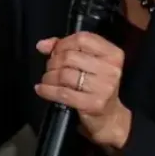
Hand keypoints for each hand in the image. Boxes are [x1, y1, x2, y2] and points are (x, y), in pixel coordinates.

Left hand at [34, 32, 131, 149]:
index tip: (55, 51)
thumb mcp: (88, 63)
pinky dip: (48, 90)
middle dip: (54, 62)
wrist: (109, 116)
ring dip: (49, 76)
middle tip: (50, 68)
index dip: (63, 43)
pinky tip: (42, 89)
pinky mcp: (94, 103)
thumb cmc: (96, 85)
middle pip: (70, 57)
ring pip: (64, 74)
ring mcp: (104, 87)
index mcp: (113, 54)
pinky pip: (63, 92)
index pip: (82, 39)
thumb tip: (42, 45)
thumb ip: (65, 48)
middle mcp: (111, 69)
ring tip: (47, 79)